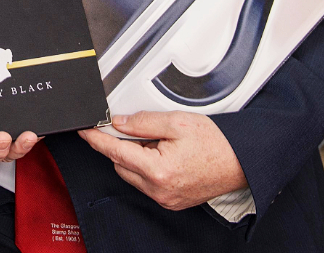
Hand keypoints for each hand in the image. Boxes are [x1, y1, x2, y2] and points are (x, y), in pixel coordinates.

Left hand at [79, 111, 247, 210]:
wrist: (239, 162)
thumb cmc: (215, 143)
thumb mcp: (177, 122)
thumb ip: (143, 121)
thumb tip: (118, 123)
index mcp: (157, 170)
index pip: (115, 150)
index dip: (96, 138)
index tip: (84, 130)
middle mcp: (158, 189)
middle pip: (121, 163)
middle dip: (124, 144)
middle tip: (143, 131)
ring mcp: (164, 198)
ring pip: (132, 174)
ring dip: (135, 157)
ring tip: (160, 144)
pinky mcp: (170, 201)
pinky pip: (145, 183)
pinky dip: (146, 168)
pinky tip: (164, 156)